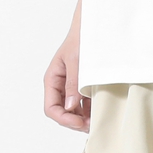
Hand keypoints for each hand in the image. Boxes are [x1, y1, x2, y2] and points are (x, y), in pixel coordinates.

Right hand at [44, 0, 89, 131]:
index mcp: (53, 79)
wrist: (95, 26)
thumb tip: (71, 106)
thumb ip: (73, 84)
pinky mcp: (84, 88)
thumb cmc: (82, 39)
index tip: (80, 122)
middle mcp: (61, 86)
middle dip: (75, 122)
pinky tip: (101, 111)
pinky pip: (85, 105)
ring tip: (98, 120)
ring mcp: (72, 88)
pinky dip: (91, 111)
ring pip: (74, 112)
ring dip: (84, 119)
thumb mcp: (76, 61)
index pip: (51, 108)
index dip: (64, 119)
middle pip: (63, 113)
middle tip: (92, 125)